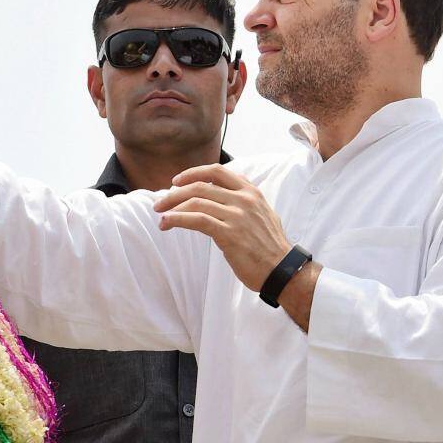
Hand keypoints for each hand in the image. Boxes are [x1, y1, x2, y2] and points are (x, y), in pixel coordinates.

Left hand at [154, 164, 293, 292]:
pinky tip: (167, 223)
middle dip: (175, 193)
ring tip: (160, 216)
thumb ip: (244, 200)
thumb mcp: (262, 213)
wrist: (283, 270)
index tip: (177, 181)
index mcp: (251, 192)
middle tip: (160, 203)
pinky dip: (177, 219)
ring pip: (196, 201)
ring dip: (172, 207)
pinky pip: (197, 220)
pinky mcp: (229, 233)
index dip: (193, 173)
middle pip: (200, 186)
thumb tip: (221, 194)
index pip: (217, 171)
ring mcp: (237, 215)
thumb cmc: (270, 246)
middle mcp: (244, 199)